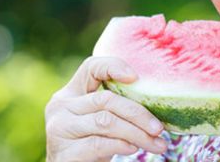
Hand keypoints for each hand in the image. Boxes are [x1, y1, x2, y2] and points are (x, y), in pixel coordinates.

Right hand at [45, 56, 166, 161]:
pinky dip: (120, 145)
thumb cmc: (90, 146)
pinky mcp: (64, 153)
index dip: (113, 66)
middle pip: (105, 99)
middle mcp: (61, 107)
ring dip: (136, 133)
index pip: (90, 67)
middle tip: (159, 128)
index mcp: (70, 93)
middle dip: (138, 113)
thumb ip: (114, 108)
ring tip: (156, 144)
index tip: (136, 76)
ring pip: (105, 122)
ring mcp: (59, 130)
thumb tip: (157, 103)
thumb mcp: (100, 122)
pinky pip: (98, 144)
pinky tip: (133, 148)